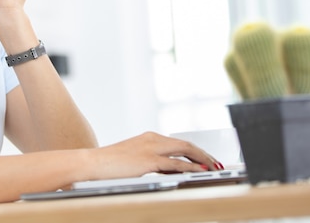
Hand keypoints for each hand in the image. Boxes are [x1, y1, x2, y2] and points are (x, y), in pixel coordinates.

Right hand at [88, 132, 219, 179]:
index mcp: (149, 138)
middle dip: (203, 153)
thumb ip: (151, 161)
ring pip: (184, 151)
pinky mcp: (148, 160)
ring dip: (202, 159)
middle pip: (186, 144)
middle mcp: (153, 139)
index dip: (195, 150)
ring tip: (214, 167)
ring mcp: (151, 149)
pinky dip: (191, 167)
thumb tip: (168, 170)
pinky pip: (176, 163)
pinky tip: (200, 171)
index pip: (178, 142)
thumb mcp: (133, 159)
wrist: (93, 163)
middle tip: (216, 162)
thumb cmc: (109, 164)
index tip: (205, 158)